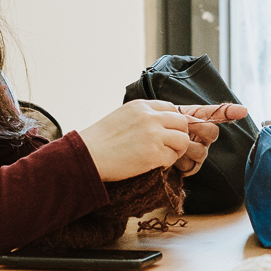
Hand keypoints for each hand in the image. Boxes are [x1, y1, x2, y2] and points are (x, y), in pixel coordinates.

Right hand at [78, 100, 200, 181]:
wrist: (87, 156)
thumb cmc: (99, 140)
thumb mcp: (121, 116)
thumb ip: (141, 116)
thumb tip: (159, 125)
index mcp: (141, 106)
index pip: (171, 108)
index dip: (173, 123)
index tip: (167, 133)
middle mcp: (150, 117)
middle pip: (182, 123)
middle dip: (178, 136)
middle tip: (168, 147)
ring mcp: (153, 135)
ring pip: (183, 140)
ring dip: (176, 150)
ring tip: (162, 157)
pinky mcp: (154, 154)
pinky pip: (173, 157)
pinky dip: (167, 163)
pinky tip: (154, 165)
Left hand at [167, 102, 248, 175]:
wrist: (146, 139)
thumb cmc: (162, 126)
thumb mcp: (176, 113)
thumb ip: (194, 110)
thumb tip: (222, 106)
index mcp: (201, 121)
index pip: (220, 114)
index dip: (230, 112)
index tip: (243, 111)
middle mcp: (203, 137)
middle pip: (212, 132)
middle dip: (198, 128)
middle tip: (184, 126)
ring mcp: (198, 152)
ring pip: (201, 150)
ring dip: (185, 146)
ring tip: (172, 142)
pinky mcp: (190, 167)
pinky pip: (191, 164)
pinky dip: (180, 159)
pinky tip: (171, 156)